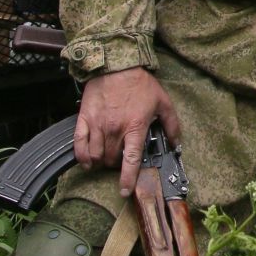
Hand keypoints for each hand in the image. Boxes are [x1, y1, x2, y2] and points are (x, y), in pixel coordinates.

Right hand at [76, 67, 181, 196]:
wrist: (116, 65)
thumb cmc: (140, 83)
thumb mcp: (163, 102)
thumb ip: (171, 125)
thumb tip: (176, 143)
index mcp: (135, 127)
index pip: (131, 160)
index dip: (127, 178)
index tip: (125, 190)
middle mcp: (115, 129)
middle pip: (111, 160)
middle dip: (115, 165)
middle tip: (120, 160)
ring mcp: (97, 125)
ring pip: (95, 155)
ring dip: (100, 162)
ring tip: (105, 158)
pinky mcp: (84, 119)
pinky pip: (79, 144)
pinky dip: (81, 156)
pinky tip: (86, 160)